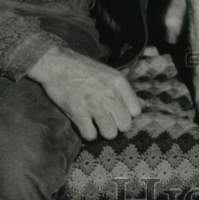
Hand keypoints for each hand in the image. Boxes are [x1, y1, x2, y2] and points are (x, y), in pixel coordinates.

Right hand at [27, 46, 142, 140]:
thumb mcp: (109, 73)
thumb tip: (142, 105)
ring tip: (96, 123)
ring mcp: (94, 104)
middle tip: (107, 120)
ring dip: (103, 131)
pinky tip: (84, 124)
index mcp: (119, 82)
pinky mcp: (78, 113)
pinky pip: (91, 135)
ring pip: (110, 133)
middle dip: (116, 125)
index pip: (136, 111)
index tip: (118, 112)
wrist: (56, 64)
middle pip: (125, 125)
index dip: (127, 114)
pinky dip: (87, 133)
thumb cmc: (82, 68)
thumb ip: (124, 91)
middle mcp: (110, 94)